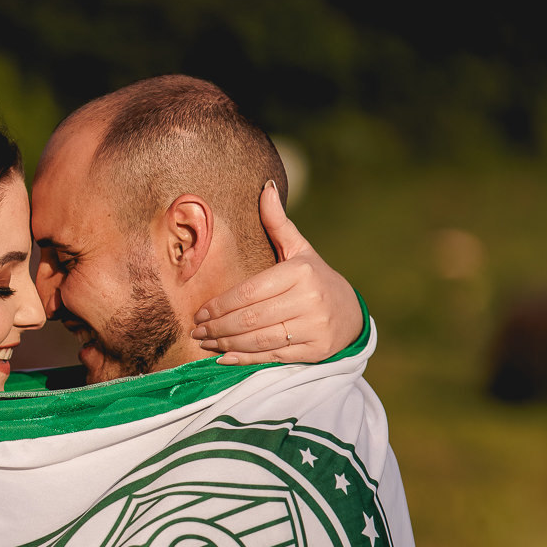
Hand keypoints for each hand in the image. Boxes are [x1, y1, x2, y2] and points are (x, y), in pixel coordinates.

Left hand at [190, 182, 362, 364]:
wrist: (350, 314)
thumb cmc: (315, 279)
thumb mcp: (300, 250)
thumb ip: (278, 224)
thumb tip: (266, 187)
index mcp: (300, 272)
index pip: (250, 292)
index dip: (221, 304)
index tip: (200, 312)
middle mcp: (308, 300)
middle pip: (250, 318)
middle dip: (218, 327)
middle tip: (196, 331)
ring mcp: (313, 327)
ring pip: (259, 340)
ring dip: (226, 345)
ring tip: (205, 344)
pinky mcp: (314, 350)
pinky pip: (272, 356)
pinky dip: (245, 359)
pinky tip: (225, 357)